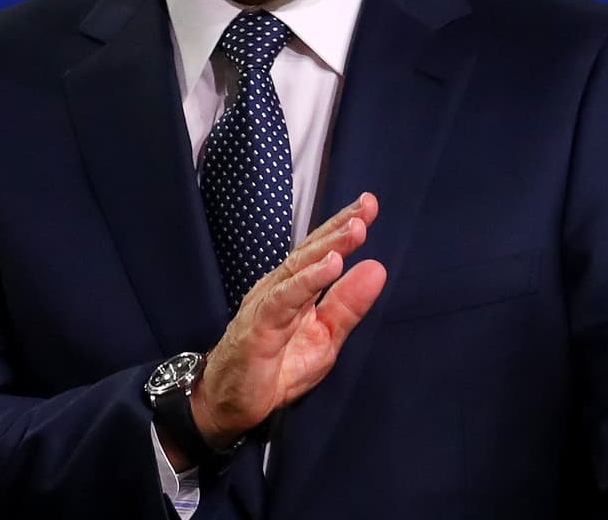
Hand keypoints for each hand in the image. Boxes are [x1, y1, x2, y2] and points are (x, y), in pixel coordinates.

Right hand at [186, 193, 385, 455]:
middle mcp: (279, 288)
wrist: (229, 404)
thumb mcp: (324, 338)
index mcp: (295, 288)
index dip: (343, 226)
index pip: (321, 251)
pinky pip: (284, 299)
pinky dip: (307, 281)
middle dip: (339, 227)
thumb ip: (348, 306)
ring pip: (298, 269)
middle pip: (310, 251)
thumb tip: (378, 269)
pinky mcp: (258, 327)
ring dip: (328, 248)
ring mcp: (266, 304)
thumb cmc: (276, 368)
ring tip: (355, 230)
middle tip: (367, 206)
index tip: (370, 204)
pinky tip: (330, 267)